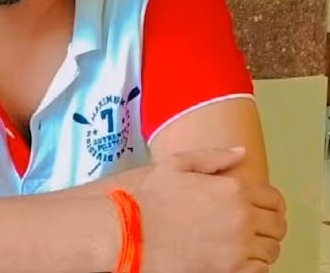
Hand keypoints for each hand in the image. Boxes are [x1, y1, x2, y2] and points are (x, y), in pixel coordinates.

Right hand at [127, 148, 286, 272]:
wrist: (133, 230)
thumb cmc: (151, 197)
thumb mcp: (177, 163)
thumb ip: (213, 156)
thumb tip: (241, 152)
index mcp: (232, 189)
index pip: (274, 199)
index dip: (270, 202)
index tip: (262, 206)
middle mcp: (242, 218)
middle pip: (278, 225)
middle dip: (269, 223)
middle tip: (254, 224)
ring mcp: (238, 248)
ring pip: (272, 249)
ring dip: (262, 244)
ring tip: (245, 241)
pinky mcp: (230, 271)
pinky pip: (260, 270)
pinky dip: (254, 264)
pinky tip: (237, 256)